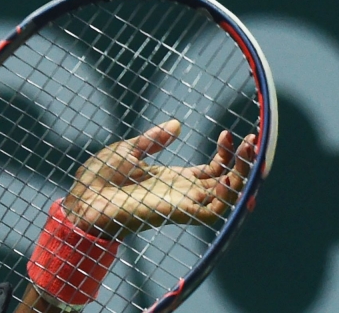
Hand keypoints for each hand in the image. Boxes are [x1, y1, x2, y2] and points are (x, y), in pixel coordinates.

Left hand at [62, 120, 255, 239]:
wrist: (83, 197)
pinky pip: (211, 212)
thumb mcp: (130, 150)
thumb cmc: (101, 178)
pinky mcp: (175, 214)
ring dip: (242, 178)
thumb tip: (177, 125)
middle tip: (255, 140)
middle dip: (245, 163)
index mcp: (175, 180)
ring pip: (227, 198)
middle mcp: (184, 194)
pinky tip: (229, 178)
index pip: (214, 170)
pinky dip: (225, 198)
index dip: (227, 154)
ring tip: (251, 153)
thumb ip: (154, 140)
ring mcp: (181, 204)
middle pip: (227, 183)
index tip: (228, 132)